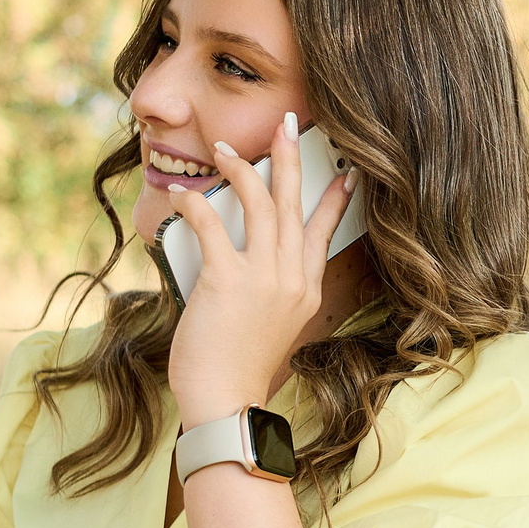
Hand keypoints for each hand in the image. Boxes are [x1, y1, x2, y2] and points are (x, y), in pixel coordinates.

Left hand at [166, 110, 355, 424]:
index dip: (334, 198)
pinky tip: (183, 192)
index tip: (345, 173)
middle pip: (294, 204)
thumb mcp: (272, 327)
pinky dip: (195, 202)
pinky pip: (212, 224)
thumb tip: (239, 261)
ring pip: (260, 203)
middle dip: (291, 158)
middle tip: (289, 125)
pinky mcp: (228, 279)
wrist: (226, 403)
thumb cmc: (240, 372)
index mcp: (305, 289)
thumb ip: (267, 291)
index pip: (323, 231)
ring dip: (242, 168)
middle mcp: (292, 277)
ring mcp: (264, 277)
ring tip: (225, 148)